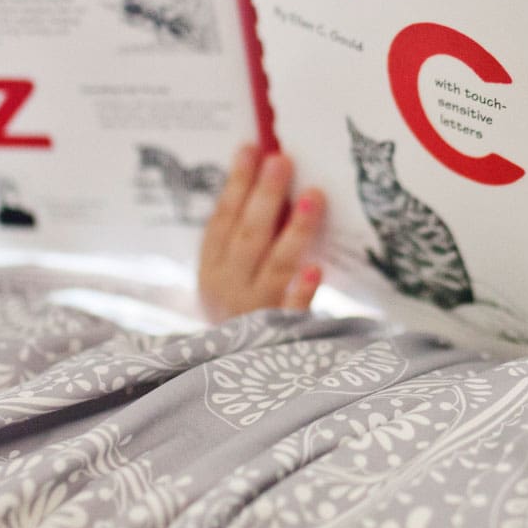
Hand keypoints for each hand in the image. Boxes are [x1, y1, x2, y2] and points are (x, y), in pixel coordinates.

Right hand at [197, 146, 326, 321]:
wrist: (229, 379)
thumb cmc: (236, 312)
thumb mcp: (225, 276)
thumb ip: (240, 237)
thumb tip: (265, 178)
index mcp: (211, 268)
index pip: (223, 219)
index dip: (236, 184)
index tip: (251, 148)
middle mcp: (228, 287)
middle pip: (249, 236)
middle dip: (265, 196)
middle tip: (283, 160)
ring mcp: (254, 311)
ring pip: (275, 267)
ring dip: (294, 231)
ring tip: (314, 196)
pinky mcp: (280, 335)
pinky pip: (291, 313)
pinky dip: (301, 292)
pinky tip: (316, 269)